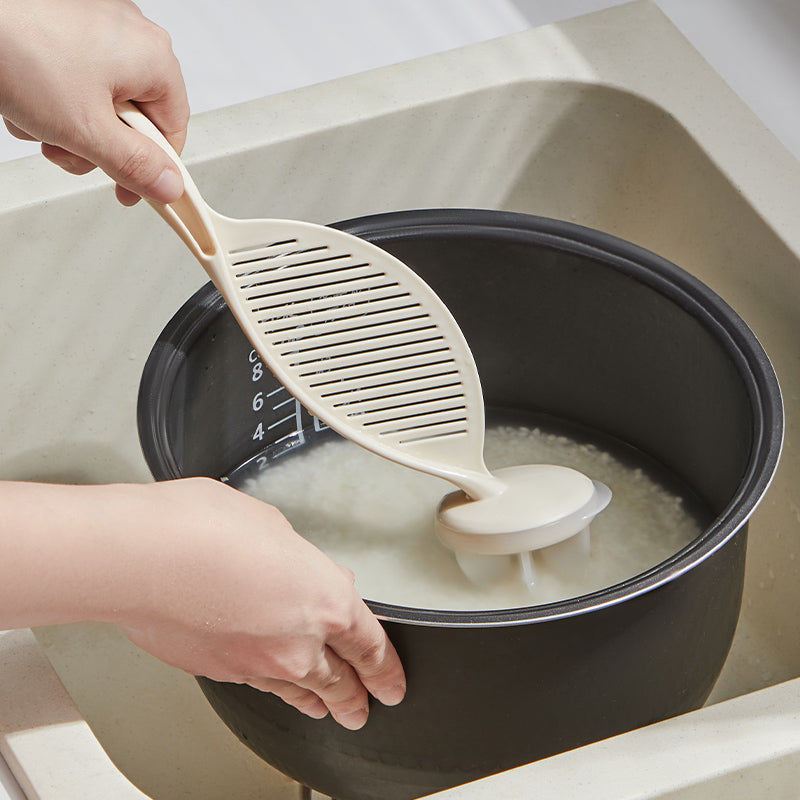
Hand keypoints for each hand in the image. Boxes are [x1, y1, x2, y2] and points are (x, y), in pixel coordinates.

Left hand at [0, 0, 187, 204]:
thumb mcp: (86, 130)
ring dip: (68, 126)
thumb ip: (134, 166)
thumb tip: (169, 186)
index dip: (152, 170)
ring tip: (38, 119)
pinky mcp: (66, 23)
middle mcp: (132, 36)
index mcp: (153, 58)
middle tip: (68, 147)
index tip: (131, 191)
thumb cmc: (19, 49)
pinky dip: (51, 98)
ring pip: (99, 103)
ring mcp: (98, 25)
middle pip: (133, 120)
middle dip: (96, 145)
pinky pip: (74, 79)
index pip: (173, 133)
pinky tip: (26, 96)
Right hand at [114, 479, 406, 729]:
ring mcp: (255, 662)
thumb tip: (292, 567)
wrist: (142, 556)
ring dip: (317, 702)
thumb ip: (295, 557)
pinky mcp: (217, 670)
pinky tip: (273, 687)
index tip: (393, 681)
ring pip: (299, 691)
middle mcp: (297, 642)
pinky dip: (274, 690)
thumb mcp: (274, 525)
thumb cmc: (203, 528)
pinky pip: (259, 686)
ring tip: (325, 711)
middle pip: (339, 681)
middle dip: (356, 696)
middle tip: (365, 709)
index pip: (370, 645)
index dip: (387, 669)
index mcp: (325, 600)